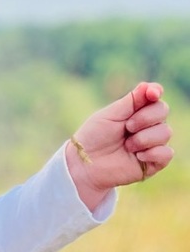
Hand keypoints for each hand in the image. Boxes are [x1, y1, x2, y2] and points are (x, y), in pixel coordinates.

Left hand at [67, 82, 173, 208]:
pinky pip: (167, 154)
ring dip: (143, 138)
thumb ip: (131, 101)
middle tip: (127, 127)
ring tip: (126, 146)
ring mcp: (151, 144)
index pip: (154, 97)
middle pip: (163, 111)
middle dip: (145, 118)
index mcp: (136, 111)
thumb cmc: (93, 138)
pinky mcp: (152, 163)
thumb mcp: (109, 115)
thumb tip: (149, 86)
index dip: (155, 92)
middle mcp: (147, 125)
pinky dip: (153, 153)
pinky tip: (138, 156)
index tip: (152, 94)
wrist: (84, 165)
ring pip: (165, 133)